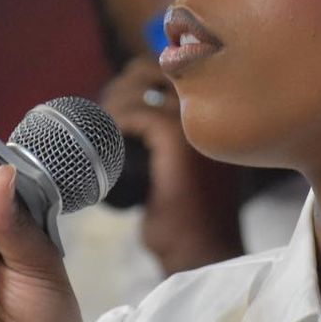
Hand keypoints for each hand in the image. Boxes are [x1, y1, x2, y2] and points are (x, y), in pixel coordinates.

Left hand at [101, 56, 243, 273]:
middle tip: (105, 113)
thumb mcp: (178, 169)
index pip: (173, 72)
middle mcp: (213, 111)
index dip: (139, 81)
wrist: (200, 251)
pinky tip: (106, 141)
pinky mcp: (177, 140)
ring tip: (101, 128)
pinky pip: (138, 114)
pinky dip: (116, 122)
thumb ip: (163, 138)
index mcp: (219, 115)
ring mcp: (197, 122)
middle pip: (157, 70)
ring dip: (115, 101)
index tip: (116, 103)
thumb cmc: (187, 218)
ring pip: (143, 87)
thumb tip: (124, 114)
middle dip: (124, 85)